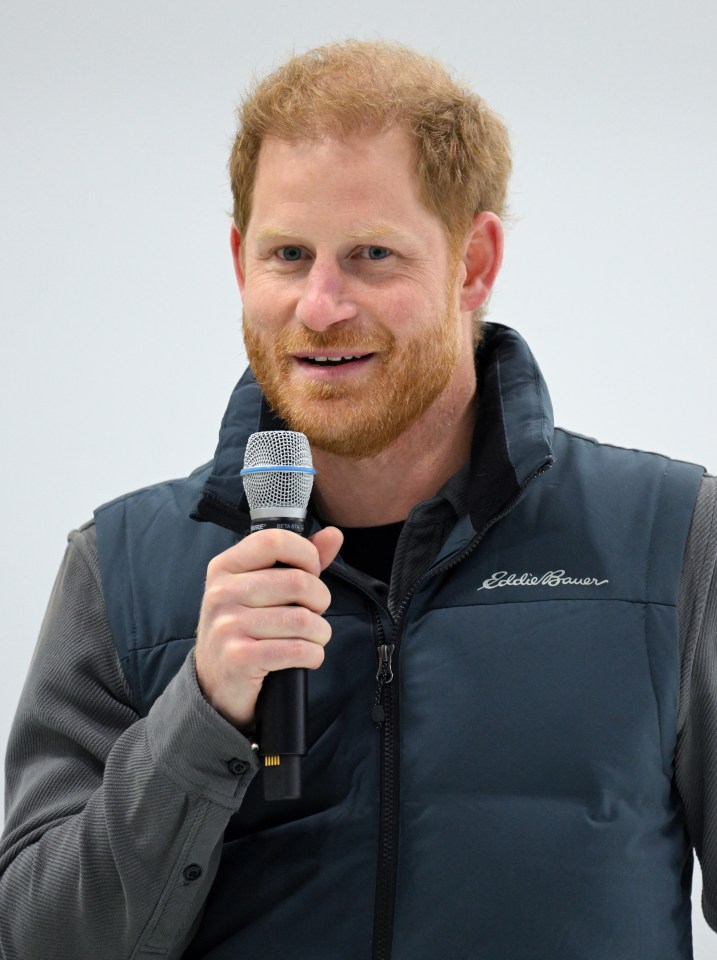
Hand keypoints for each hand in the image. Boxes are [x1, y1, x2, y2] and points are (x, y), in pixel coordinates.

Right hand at [194, 526, 342, 728]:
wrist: (214, 683)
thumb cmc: (244, 628)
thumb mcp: (261, 588)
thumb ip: (298, 560)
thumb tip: (334, 535)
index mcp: (225, 567)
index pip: (274, 541)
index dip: (305, 554)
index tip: (311, 572)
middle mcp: (222, 593)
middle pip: (297, 582)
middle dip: (320, 600)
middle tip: (315, 612)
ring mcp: (227, 626)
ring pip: (303, 620)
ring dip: (320, 633)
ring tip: (313, 637)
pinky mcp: (239, 659)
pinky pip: (297, 650)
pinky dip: (313, 655)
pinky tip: (307, 656)